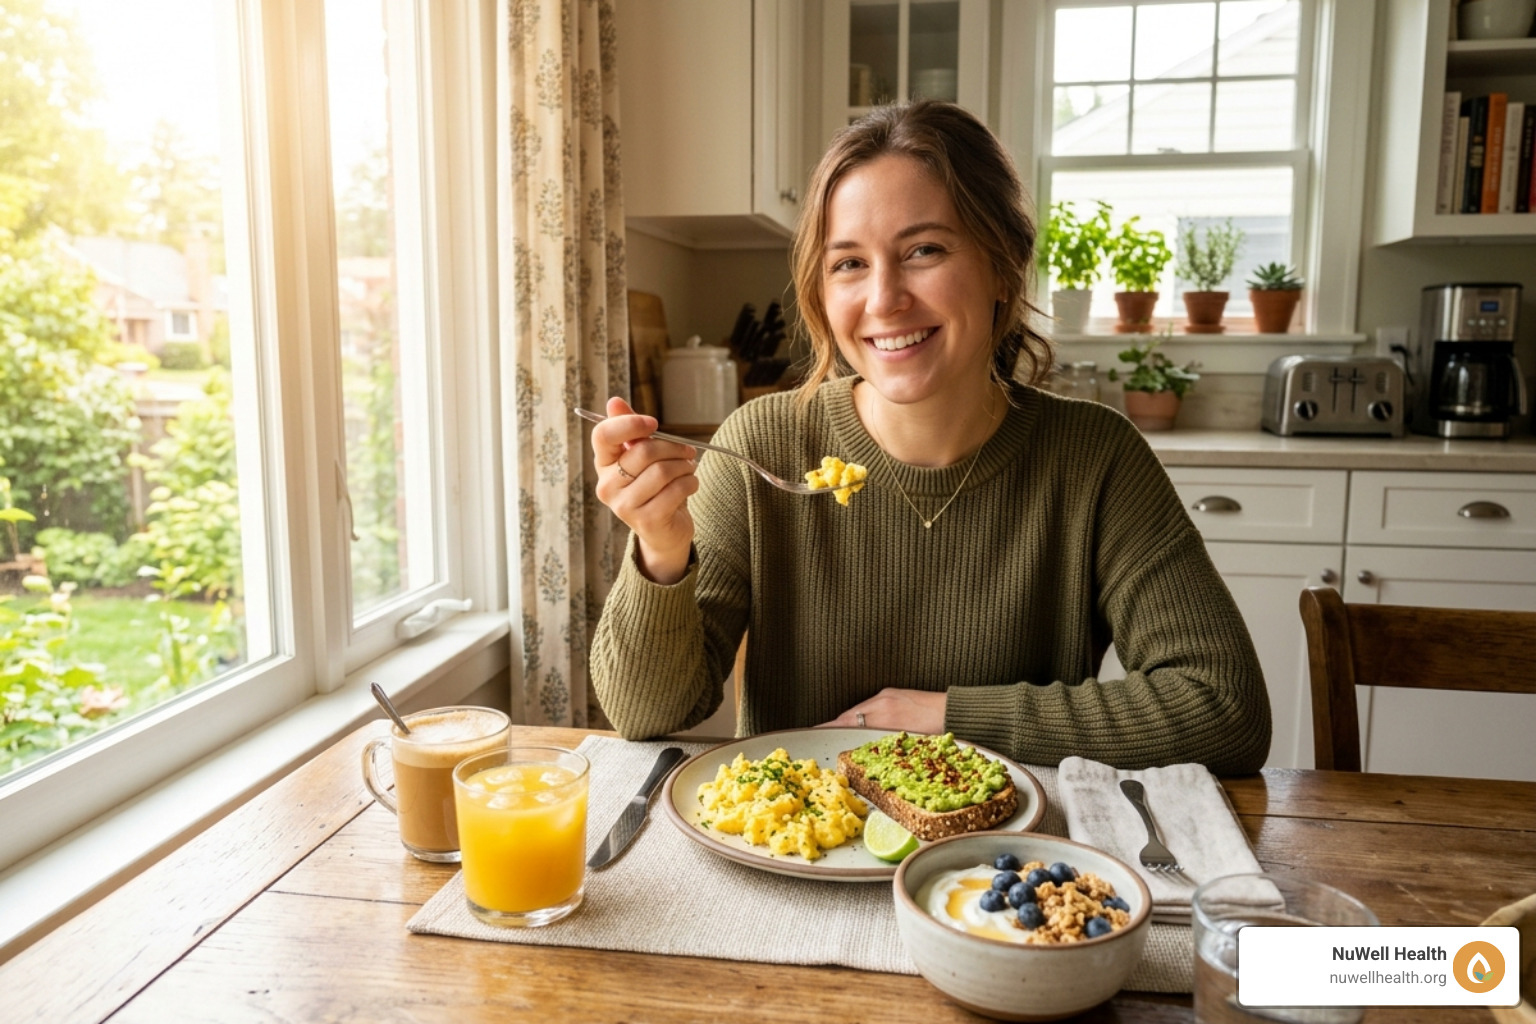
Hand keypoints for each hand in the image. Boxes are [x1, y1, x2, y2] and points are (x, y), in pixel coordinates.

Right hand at [590, 396, 698, 583]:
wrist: (664, 531)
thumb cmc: (654, 486)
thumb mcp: (642, 456)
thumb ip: (630, 429)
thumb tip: (614, 401)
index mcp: (603, 464)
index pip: (603, 435)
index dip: (630, 424)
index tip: (654, 423)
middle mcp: (606, 486)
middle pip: (643, 452)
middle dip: (673, 447)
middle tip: (687, 450)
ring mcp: (624, 506)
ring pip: (662, 471)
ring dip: (685, 466)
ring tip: (689, 469)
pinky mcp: (646, 520)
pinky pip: (675, 491)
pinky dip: (690, 483)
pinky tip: (690, 485)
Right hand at [820, 688, 945, 734]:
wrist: (954, 713)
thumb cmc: (937, 732)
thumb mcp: (907, 743)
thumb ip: (883, 744)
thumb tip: (865, 751)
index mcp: (885, 715)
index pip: (848, 722)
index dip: (830, 729)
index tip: (815, 733)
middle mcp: (883, 703)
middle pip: (849, 715)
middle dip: (835, 726)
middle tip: (822, 735)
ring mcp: (887, 696)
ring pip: (859, 710)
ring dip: (848, 721)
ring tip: (839, 733)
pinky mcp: (892, 694)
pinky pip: (869, 705)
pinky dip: (862, 714)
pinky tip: (862, 724)